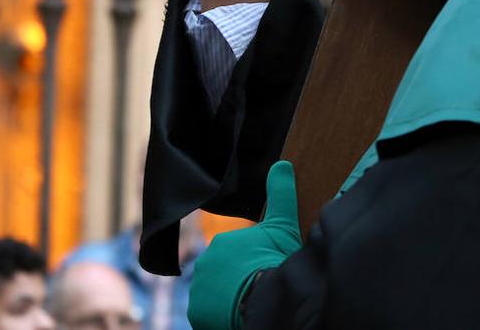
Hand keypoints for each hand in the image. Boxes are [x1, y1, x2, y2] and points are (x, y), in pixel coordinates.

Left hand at [188, 161, 302, 329]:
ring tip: (249, 302)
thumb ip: (281, 194)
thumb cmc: (273, 261)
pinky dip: (220, 315)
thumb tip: (281, 164)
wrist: (261, 300)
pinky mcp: (197, 313)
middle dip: (238, 278)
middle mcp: (204, 263)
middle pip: (224, 272)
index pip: (236, 253)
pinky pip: (209, 313)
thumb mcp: (283, 226)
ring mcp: (198, 289)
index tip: (265, 268)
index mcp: (222, 242)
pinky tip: (238, 313)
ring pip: (215, 292)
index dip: (253, 261)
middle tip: (258, 285)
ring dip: (228, 297)